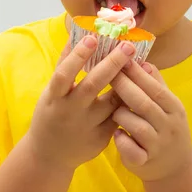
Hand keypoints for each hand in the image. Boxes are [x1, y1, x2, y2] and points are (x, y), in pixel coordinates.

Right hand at [27, 36, 135, 171]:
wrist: (50, 155)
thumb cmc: (52, 113)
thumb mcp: (51, 91)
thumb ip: (63, 66)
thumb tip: (76, 35)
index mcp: (55, 98)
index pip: (65, 73)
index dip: (78, 56)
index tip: (93, 38)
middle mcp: (71, 111)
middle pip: (93, 85)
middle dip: (112, 64)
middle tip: (128, 46)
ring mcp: (87, 126)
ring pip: (112, 102)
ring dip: (127, 82)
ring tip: (139, 62)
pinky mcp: (101, 138)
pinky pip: (119, 116)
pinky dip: (129, 100)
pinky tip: (141, 86)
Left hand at [111, 61, 191, 181]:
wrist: (176, 167)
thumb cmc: (166, 127)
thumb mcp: (168, 106)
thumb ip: (156, 84)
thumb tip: (144, 62)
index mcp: (174, 108)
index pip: (154, 87)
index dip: (137, 73)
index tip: (121, 57)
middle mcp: (168, 126)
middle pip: (144, 103)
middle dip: (124, 87)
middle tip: (107, 74)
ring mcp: (157, 145)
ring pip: (136, 126)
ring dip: (121, 114)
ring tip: (112, 110)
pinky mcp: (145, 162)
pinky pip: (131, 150)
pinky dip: (121, 141)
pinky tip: (116, 134)